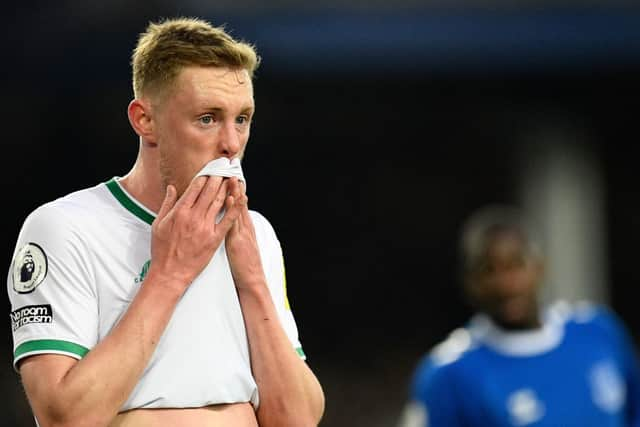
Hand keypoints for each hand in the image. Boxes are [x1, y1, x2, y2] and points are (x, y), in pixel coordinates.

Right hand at [149, 176, 245, 293]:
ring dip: (227, 188)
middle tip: (224, 168)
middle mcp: (193, 217)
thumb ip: (167, 204)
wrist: (170, 272)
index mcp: (179, 212)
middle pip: (209, 191)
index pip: (195, 188)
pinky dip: (235, 207)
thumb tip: (172, 188)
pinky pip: (227, 220)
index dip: (204, 176)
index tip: (210, 168)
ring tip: (232, 177)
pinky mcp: (214, 238)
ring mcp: (205, 227)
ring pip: (219, 202)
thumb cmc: (162, 250)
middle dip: (218, 177)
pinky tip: (241, 197)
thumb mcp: (158, 224)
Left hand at [224, 178, 267, 290]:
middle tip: (231, 169)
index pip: (239, 204)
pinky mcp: (237, 240)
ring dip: (234, 192)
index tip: (231, 175)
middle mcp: (244, 226)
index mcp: (244, 227)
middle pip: (239, 202)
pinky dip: (232, 208)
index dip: (235, 190)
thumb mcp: (241, 244)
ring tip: (231, 177)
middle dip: (235, 186)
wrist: (252, 279)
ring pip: (237, 208)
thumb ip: (235, 231)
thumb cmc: (244, 264)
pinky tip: (229, 198)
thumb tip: (230, 222)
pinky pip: (232, 221)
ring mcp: (242, 232)